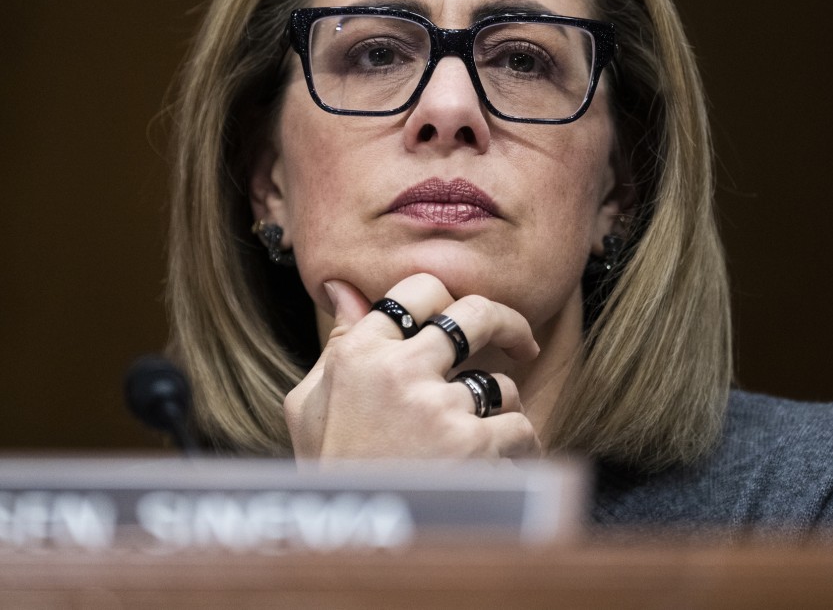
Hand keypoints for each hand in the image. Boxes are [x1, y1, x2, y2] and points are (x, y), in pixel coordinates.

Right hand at [284, 273, 542, 462]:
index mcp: (358, 354)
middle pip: (474, 314)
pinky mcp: (474, 445)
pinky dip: (516, 451)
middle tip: (522, 343)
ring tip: (479, 442)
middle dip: (508, 323)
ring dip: (499, 412)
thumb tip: (344, 289)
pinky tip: (495, 469)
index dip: (446, 297)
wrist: (351, 545)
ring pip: (501, 384)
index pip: (416, 289)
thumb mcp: (310, 406)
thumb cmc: (332, 474)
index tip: (461, 315)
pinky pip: (519, 429)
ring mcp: (439, 407)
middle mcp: (399, 371)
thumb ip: (335, 346)